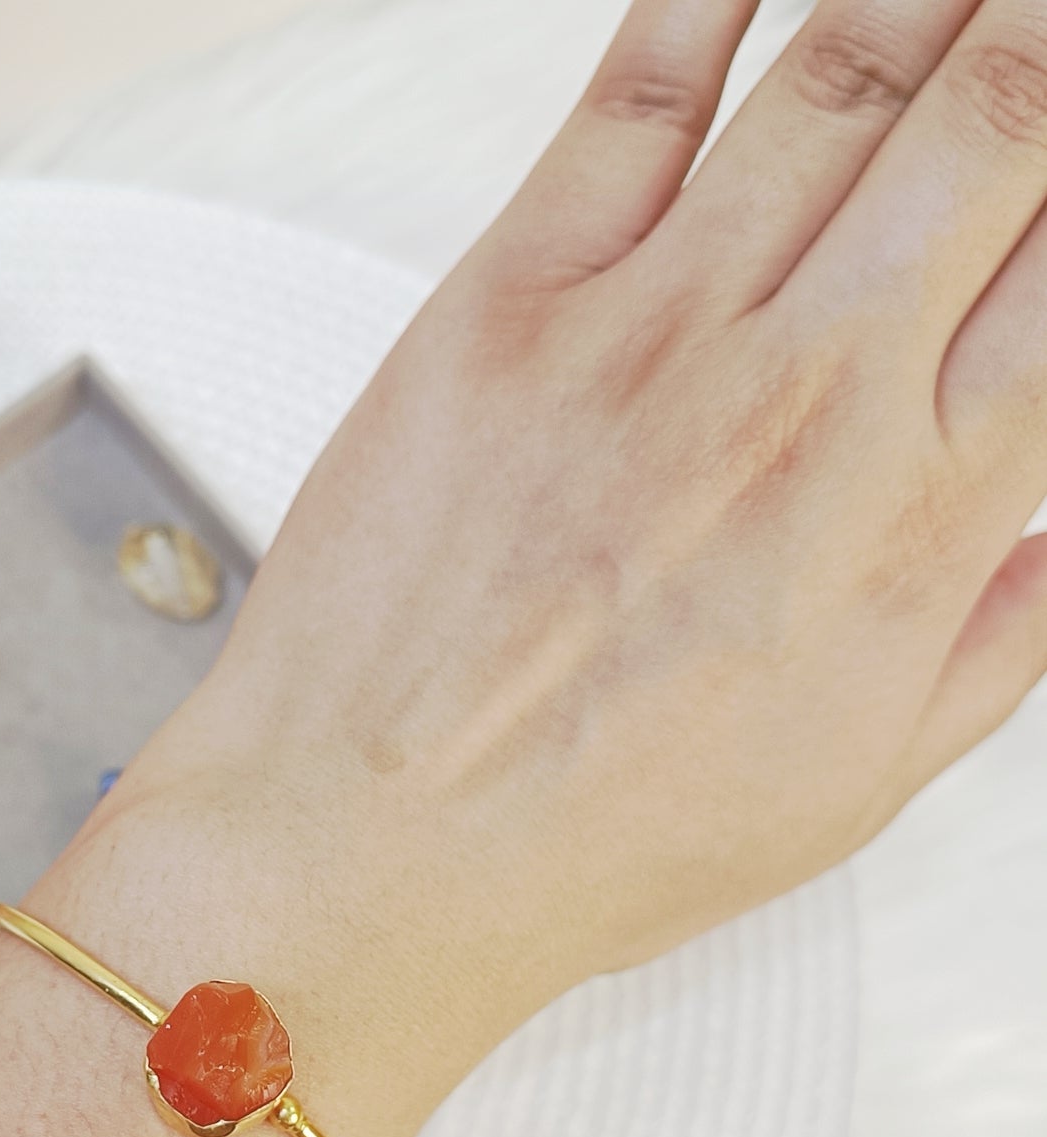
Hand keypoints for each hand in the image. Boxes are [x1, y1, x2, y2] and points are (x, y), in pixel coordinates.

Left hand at [83, 0, 1046, 1106]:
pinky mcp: (507, 308)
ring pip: (841, 74)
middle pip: (998, 123)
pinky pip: (637, 95)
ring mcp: (651, 336)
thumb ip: (983, 635)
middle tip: (1026, 44)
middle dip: (1032, 47)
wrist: (367, 846)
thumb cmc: (582, 838)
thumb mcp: (846, 784)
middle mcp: (803, 400)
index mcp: (909, 523)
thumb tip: (1044, 524)